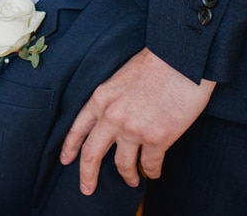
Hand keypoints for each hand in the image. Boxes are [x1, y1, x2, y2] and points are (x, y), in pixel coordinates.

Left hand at [60, 47, 214, 194]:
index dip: (70, 147)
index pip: (78, 129)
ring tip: (132, 180)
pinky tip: (154, 173)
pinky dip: (152, 172)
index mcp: (101, 98)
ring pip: (123, 165)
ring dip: (128, 176)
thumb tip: (114, 118)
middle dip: (87, 175)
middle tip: (86, 189)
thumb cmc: (156, 62)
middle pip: (92, 155)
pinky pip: (150, 165)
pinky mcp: (157, 139)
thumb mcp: (121, 77)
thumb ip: (113, 99)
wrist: (181, 58)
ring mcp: (133, 130)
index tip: (66, 160)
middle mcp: (112, 117)